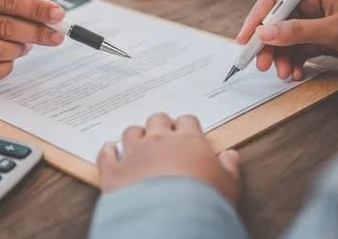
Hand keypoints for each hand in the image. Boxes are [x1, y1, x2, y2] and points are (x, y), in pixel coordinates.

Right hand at [0, 0, 65, 84]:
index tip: (58, 14)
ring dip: (22, 48)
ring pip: (0, 52)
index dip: (36, 8)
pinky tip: (9, 58)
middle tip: (55, 34)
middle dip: (37, 31)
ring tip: (25, 43)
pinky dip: (7, 66)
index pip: (5, 0)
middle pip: (5, 27)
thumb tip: (40, 4)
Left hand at [97, 113, 240, 205]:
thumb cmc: (203, 201)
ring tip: (138, 140)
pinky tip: (109, 149)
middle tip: (163, 132)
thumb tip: (231, 155)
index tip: (187, 131)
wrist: (171, 218)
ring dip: (135, 135)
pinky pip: (106, 155)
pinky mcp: (114, 172)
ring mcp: (134, 154)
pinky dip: (107, 151)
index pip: (187, 122)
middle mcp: (159, 141)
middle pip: (157, 120)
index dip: (187, 126)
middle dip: (160, 124)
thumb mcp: (228, 185)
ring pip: (131, 132)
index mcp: (188, 141)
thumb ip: (229, 167)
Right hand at [236, 0, 337, 78]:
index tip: (245, 40)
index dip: (256, 19)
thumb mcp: (335, 31)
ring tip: (284, 74)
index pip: (275, 0)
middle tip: (262, 64)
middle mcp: (314, 5)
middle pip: (278, 23)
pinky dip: (296, 62)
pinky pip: (301, 49)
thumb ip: (297, 31)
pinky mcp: (326, 39)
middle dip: (269, 45)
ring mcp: (319, 22)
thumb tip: (265, 33)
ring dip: (283, 57)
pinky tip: (297, 73)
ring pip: (288, 39)